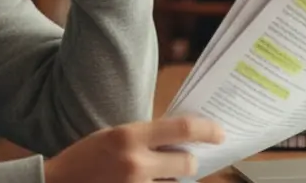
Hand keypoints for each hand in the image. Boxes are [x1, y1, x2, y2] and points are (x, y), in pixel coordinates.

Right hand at [44, 116, 225, 182]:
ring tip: (152, 175)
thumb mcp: (114, 136)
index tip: (220, 133)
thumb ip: (146, 137)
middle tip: (182, 162)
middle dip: (188, 163)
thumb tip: (183, 139)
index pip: (183, 129)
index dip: (207, 130)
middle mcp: (135, 163)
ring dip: (171, 182)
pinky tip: (149, 182)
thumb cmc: (85, 159)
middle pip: (187, 164)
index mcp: (129, 136)